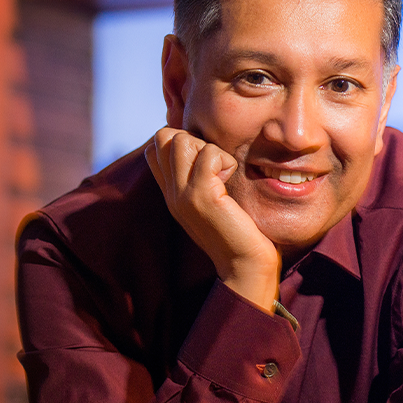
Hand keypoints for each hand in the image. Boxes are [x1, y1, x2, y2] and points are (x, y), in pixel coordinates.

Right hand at [146, 128, 281, 313]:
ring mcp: (182, 194)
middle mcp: (171, 192)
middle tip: (215, 168)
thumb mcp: (211, 201)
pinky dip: (225, 160)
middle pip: (164, 136)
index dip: (184, 141)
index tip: (208, 164)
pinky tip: (230, 181)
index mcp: (171, 192)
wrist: (245, 266)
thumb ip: (201, 177)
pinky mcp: (201, 197)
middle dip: (195, 141)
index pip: (157, 145)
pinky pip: (208, 154)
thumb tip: (206, 146)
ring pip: (182, 140)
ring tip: (222, 175)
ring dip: (209, 149)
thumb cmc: (238, 233)